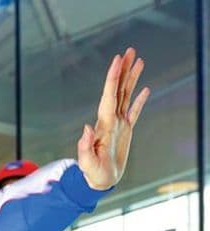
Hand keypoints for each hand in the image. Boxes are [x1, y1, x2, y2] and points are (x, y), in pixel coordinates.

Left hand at [77, 48, 149, 189]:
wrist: (99, 180)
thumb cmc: (92, 173)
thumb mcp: (86, 162)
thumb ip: (85, 146)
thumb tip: (85, 127)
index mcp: (103, 124)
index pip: (109, 95)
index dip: (113, 77)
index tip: (117, 60)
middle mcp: (110, 120)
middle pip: (118, 89)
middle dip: (123, 70)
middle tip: (130, 51)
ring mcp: (118, 124)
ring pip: (126, 95)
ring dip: (132, 78)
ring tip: (139, 61)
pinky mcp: (125, 130)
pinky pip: (134, 111)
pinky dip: (140, 99)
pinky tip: (146, 88)